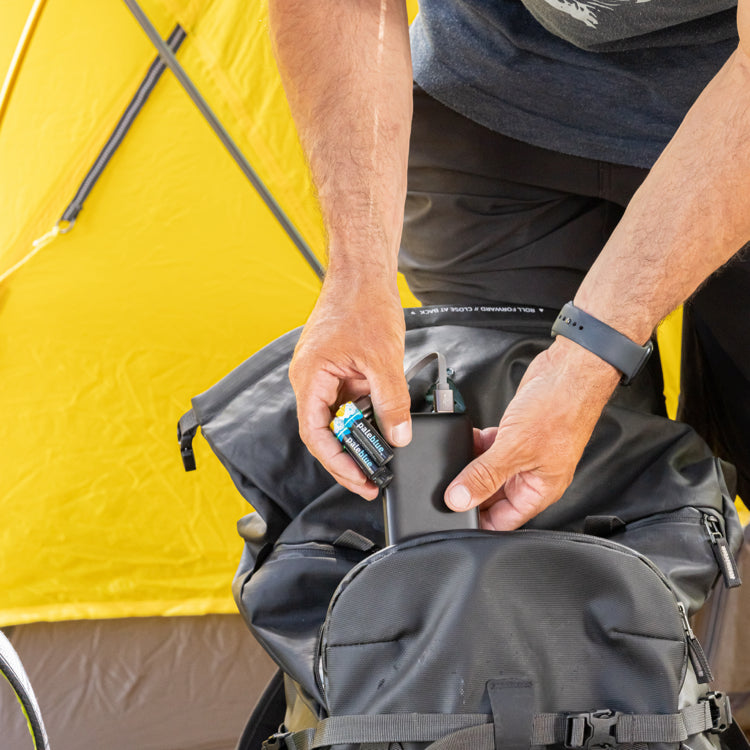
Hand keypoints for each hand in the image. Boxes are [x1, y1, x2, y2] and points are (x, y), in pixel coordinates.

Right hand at [289, 274, 411, 498]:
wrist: (364, 273)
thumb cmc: (363, 303)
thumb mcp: (384, 360)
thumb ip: (392, 402)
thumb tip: (398, 436)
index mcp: (310, 378)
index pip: (315, 434)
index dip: (336, 462)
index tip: (358, 479)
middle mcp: (311, 379)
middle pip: (324, 431)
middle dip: (348, 457)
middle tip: (372, 479)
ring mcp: (324, 374)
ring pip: (338, 418)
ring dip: (358, 436)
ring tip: (381, 457)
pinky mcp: (339, 369)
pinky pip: (348, 401)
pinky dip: (365, 416)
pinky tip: (382, 426)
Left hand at [444, 338, 620, 529]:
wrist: (568, 370)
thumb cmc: (560, 409)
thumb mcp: (515, 448)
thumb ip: (484, 475)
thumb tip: (459, 500)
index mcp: (540, 490)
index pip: (503, 521)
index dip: (478, 523)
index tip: (452, 517)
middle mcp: (531, 475)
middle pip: (492, 496)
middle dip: (469, 492)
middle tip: (445, 488)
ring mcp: (522, 453)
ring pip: (488, 470)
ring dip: (469, 466)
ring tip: (451, 464)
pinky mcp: (513, 433)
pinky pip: (488, 448)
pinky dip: (474, 445)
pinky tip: (464, 439)